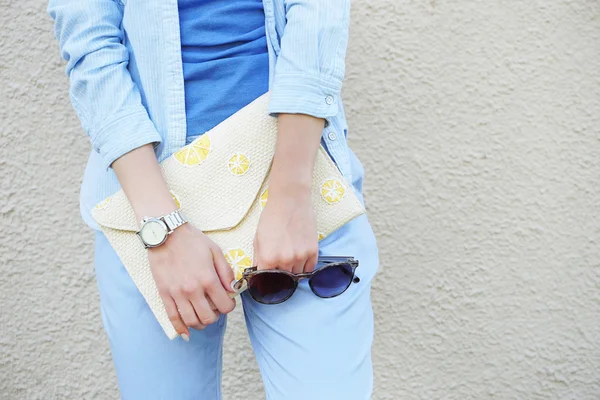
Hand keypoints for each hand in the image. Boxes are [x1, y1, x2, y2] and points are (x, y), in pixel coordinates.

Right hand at [147, 223, 235, 338]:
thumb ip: (226, 272)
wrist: (165, 234)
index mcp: (208, 279)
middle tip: (216, 309)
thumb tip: (233, 289)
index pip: (224, 306)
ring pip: (191, 321)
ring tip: (203, 317)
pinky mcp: (164, 294)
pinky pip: (172, 317)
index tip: (228, 302)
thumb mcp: (215, 251)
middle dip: (216, 317)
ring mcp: (177, 294)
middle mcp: (193, 290)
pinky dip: (180, 329)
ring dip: (200, 324)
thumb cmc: (192, 240)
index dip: (229, 307)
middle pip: (208, 317)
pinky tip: (186, 334)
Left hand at [253, 190, 318, 273]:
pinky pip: (309, 269)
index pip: (264, 280)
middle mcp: (285, 261)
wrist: (290, 201)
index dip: (263, 280)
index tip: (265, 279)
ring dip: (292, 272)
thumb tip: (257, 272)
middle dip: (278, 276)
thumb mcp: (258, 238)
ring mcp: (301, 257)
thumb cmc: (271, 217)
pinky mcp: (313, 251)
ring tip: (289, 261)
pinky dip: (304, 268)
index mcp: (268, 259)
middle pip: (282, 280)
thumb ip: (257, 258)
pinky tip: (299, 260)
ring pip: (296, 276)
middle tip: (277, 268)